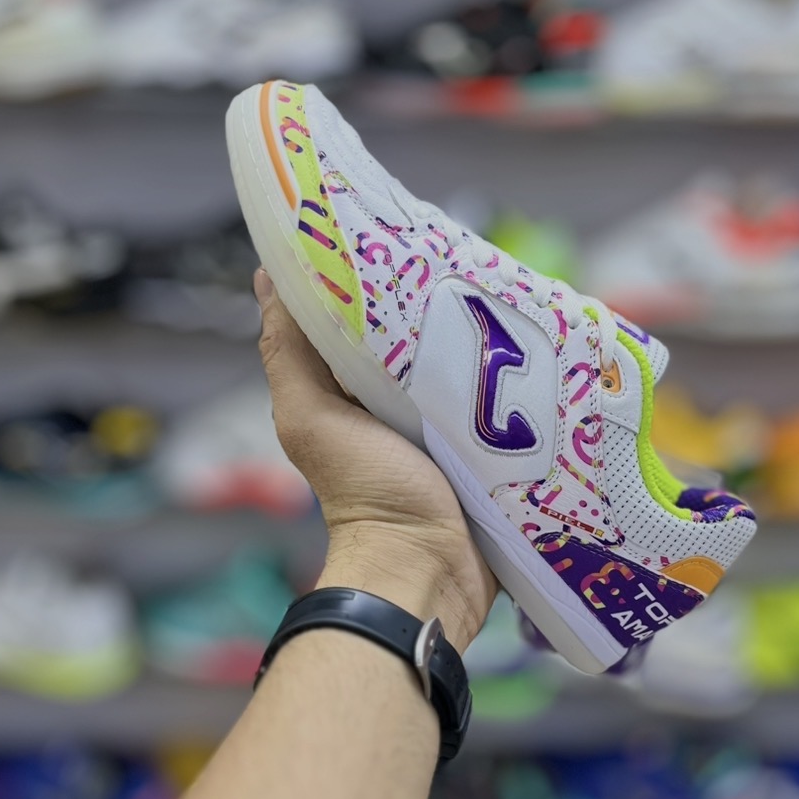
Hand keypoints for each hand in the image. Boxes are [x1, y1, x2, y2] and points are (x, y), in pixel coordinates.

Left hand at [255, 268, 496, 651]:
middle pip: (419, 337)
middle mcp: (399, 405)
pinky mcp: (491, 446)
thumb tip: (269, 275)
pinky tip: (529, 341)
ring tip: (506, 289)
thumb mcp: (311, 417)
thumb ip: (288, 354)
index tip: (397, 229)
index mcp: (353, 393)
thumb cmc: (364, 494)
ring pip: (464, 364)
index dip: (373, 278)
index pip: (362, 319)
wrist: (428, 569)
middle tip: (469, 255)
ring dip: (482, 337)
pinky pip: (502, 401)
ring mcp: (450, 426)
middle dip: (439, 303)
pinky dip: (511, 376)